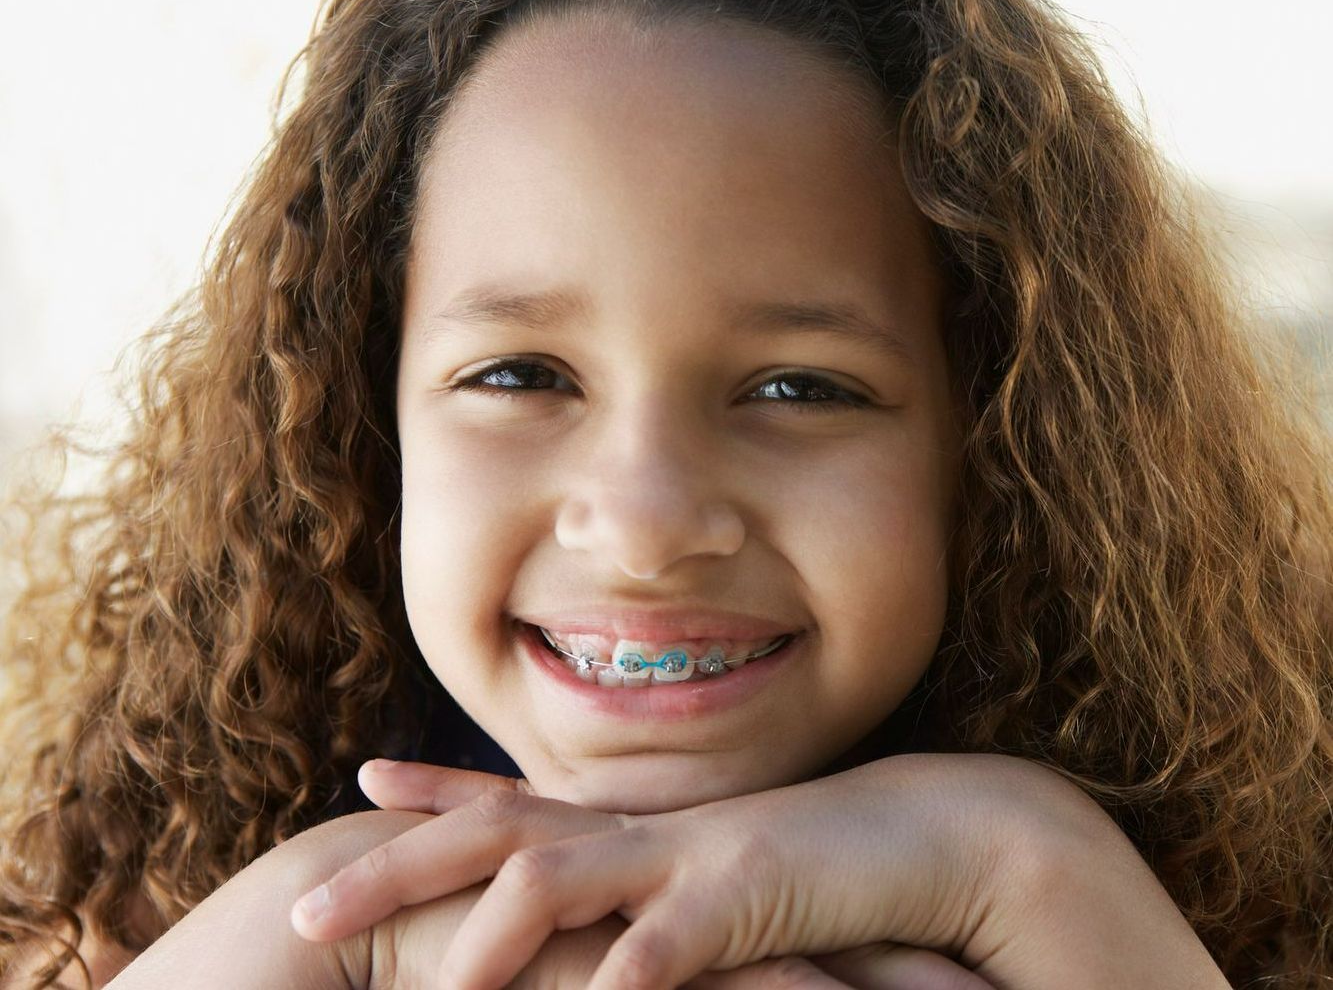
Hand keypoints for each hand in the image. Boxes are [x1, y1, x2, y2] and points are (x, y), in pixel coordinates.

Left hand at [292, 756, 1011, 988]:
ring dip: (485, 932)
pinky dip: (621, 977)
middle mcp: (638, 833)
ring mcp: (684, 859)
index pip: (511, 800)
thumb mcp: (712, 885)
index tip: (364, 780)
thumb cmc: (809, 875)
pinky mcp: (743, 899)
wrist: (918, 837)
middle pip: (495, 836)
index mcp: (628, 828)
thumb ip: (650, 899)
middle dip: (398, 867)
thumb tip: (602, 935)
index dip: (437, 794)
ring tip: (427, 988)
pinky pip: (665, 942)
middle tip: (304, 906)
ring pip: (558, 879)